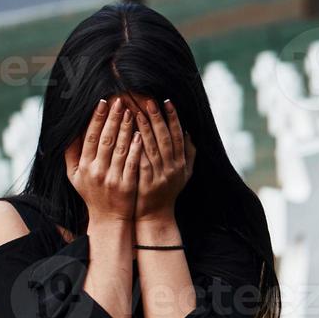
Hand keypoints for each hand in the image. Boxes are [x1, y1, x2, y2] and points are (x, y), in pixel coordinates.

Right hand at [67, 97, 138, 223]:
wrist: (108, 219)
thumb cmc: (92, 193)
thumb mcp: (74, 175)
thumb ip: (71, 153)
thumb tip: (69, 130)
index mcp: (83, 166)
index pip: (90, 137)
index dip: (96, 119)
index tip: (103, 102)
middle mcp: (96, 171)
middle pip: (105, 140)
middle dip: (113, 118)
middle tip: (120, 100)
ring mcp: (112, 179)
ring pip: (120, 149)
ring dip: (126, 129)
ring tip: (131, 112)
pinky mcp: (127, 186)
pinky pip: (132, 163)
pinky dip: (135, 149)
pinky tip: (140, 135)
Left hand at [132, 97, 193, 221]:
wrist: (156, 216)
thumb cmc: (168, 192)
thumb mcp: (185, 174)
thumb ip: (189, 153)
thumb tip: (188, 131)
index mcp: (181, 164)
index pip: (178, 136)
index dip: (173, 118)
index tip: (166, 101)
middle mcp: (172, 169)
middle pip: (165, 139)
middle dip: (157, 118)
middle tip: (149, 101)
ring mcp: (159, 176)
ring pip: (152, 148)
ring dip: (145, 128)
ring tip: (137, 111)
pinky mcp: (146, 183)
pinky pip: (141, 161)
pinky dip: (136, 147)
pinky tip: (129, 134)